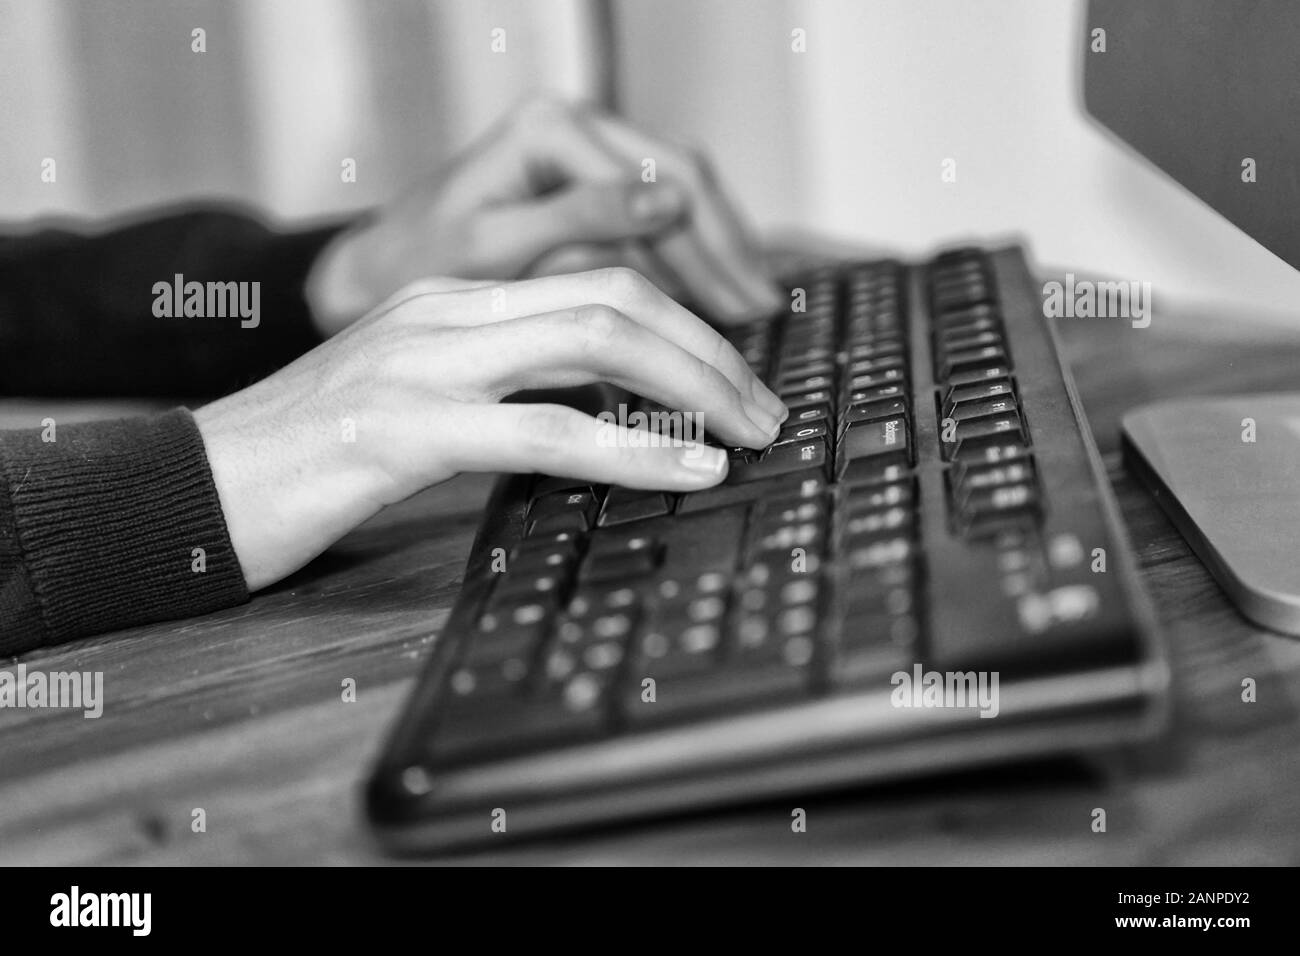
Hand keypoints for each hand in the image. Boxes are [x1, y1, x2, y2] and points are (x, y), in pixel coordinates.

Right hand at [197, 268, 787, 590]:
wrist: (189, 490)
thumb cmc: (301, 461)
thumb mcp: (413, 412)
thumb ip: (496, 401)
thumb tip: (598, 431)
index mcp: (450, 304)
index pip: (595, 285)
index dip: (684, 327)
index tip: (736, 379)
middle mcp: (443, 315)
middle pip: (613, 297)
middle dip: (709, 349)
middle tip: (766, 407)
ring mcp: (422, 363)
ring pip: (593, 341)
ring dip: (693, 385)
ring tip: (751, 431)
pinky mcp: (403, 429)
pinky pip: (544, 429)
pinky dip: (631, 448)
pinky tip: (688, 468)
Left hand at [305, 97, 780, 334]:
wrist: (372, 265)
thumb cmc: (414, 260)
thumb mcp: (490, 246)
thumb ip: (578, 219)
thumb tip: (667, 202)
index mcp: (551, 132)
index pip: (657, 189)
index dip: (708, 256)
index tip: (741, 312)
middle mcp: (576, 126)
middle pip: (683, 181)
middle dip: (730, 254)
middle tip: (762, 313)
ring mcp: (585, 150)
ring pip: (681, 192)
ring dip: (723, 251)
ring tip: (758, 308)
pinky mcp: (586, 182)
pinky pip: (660, 210)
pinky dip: (695, 252)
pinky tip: (719, 289)